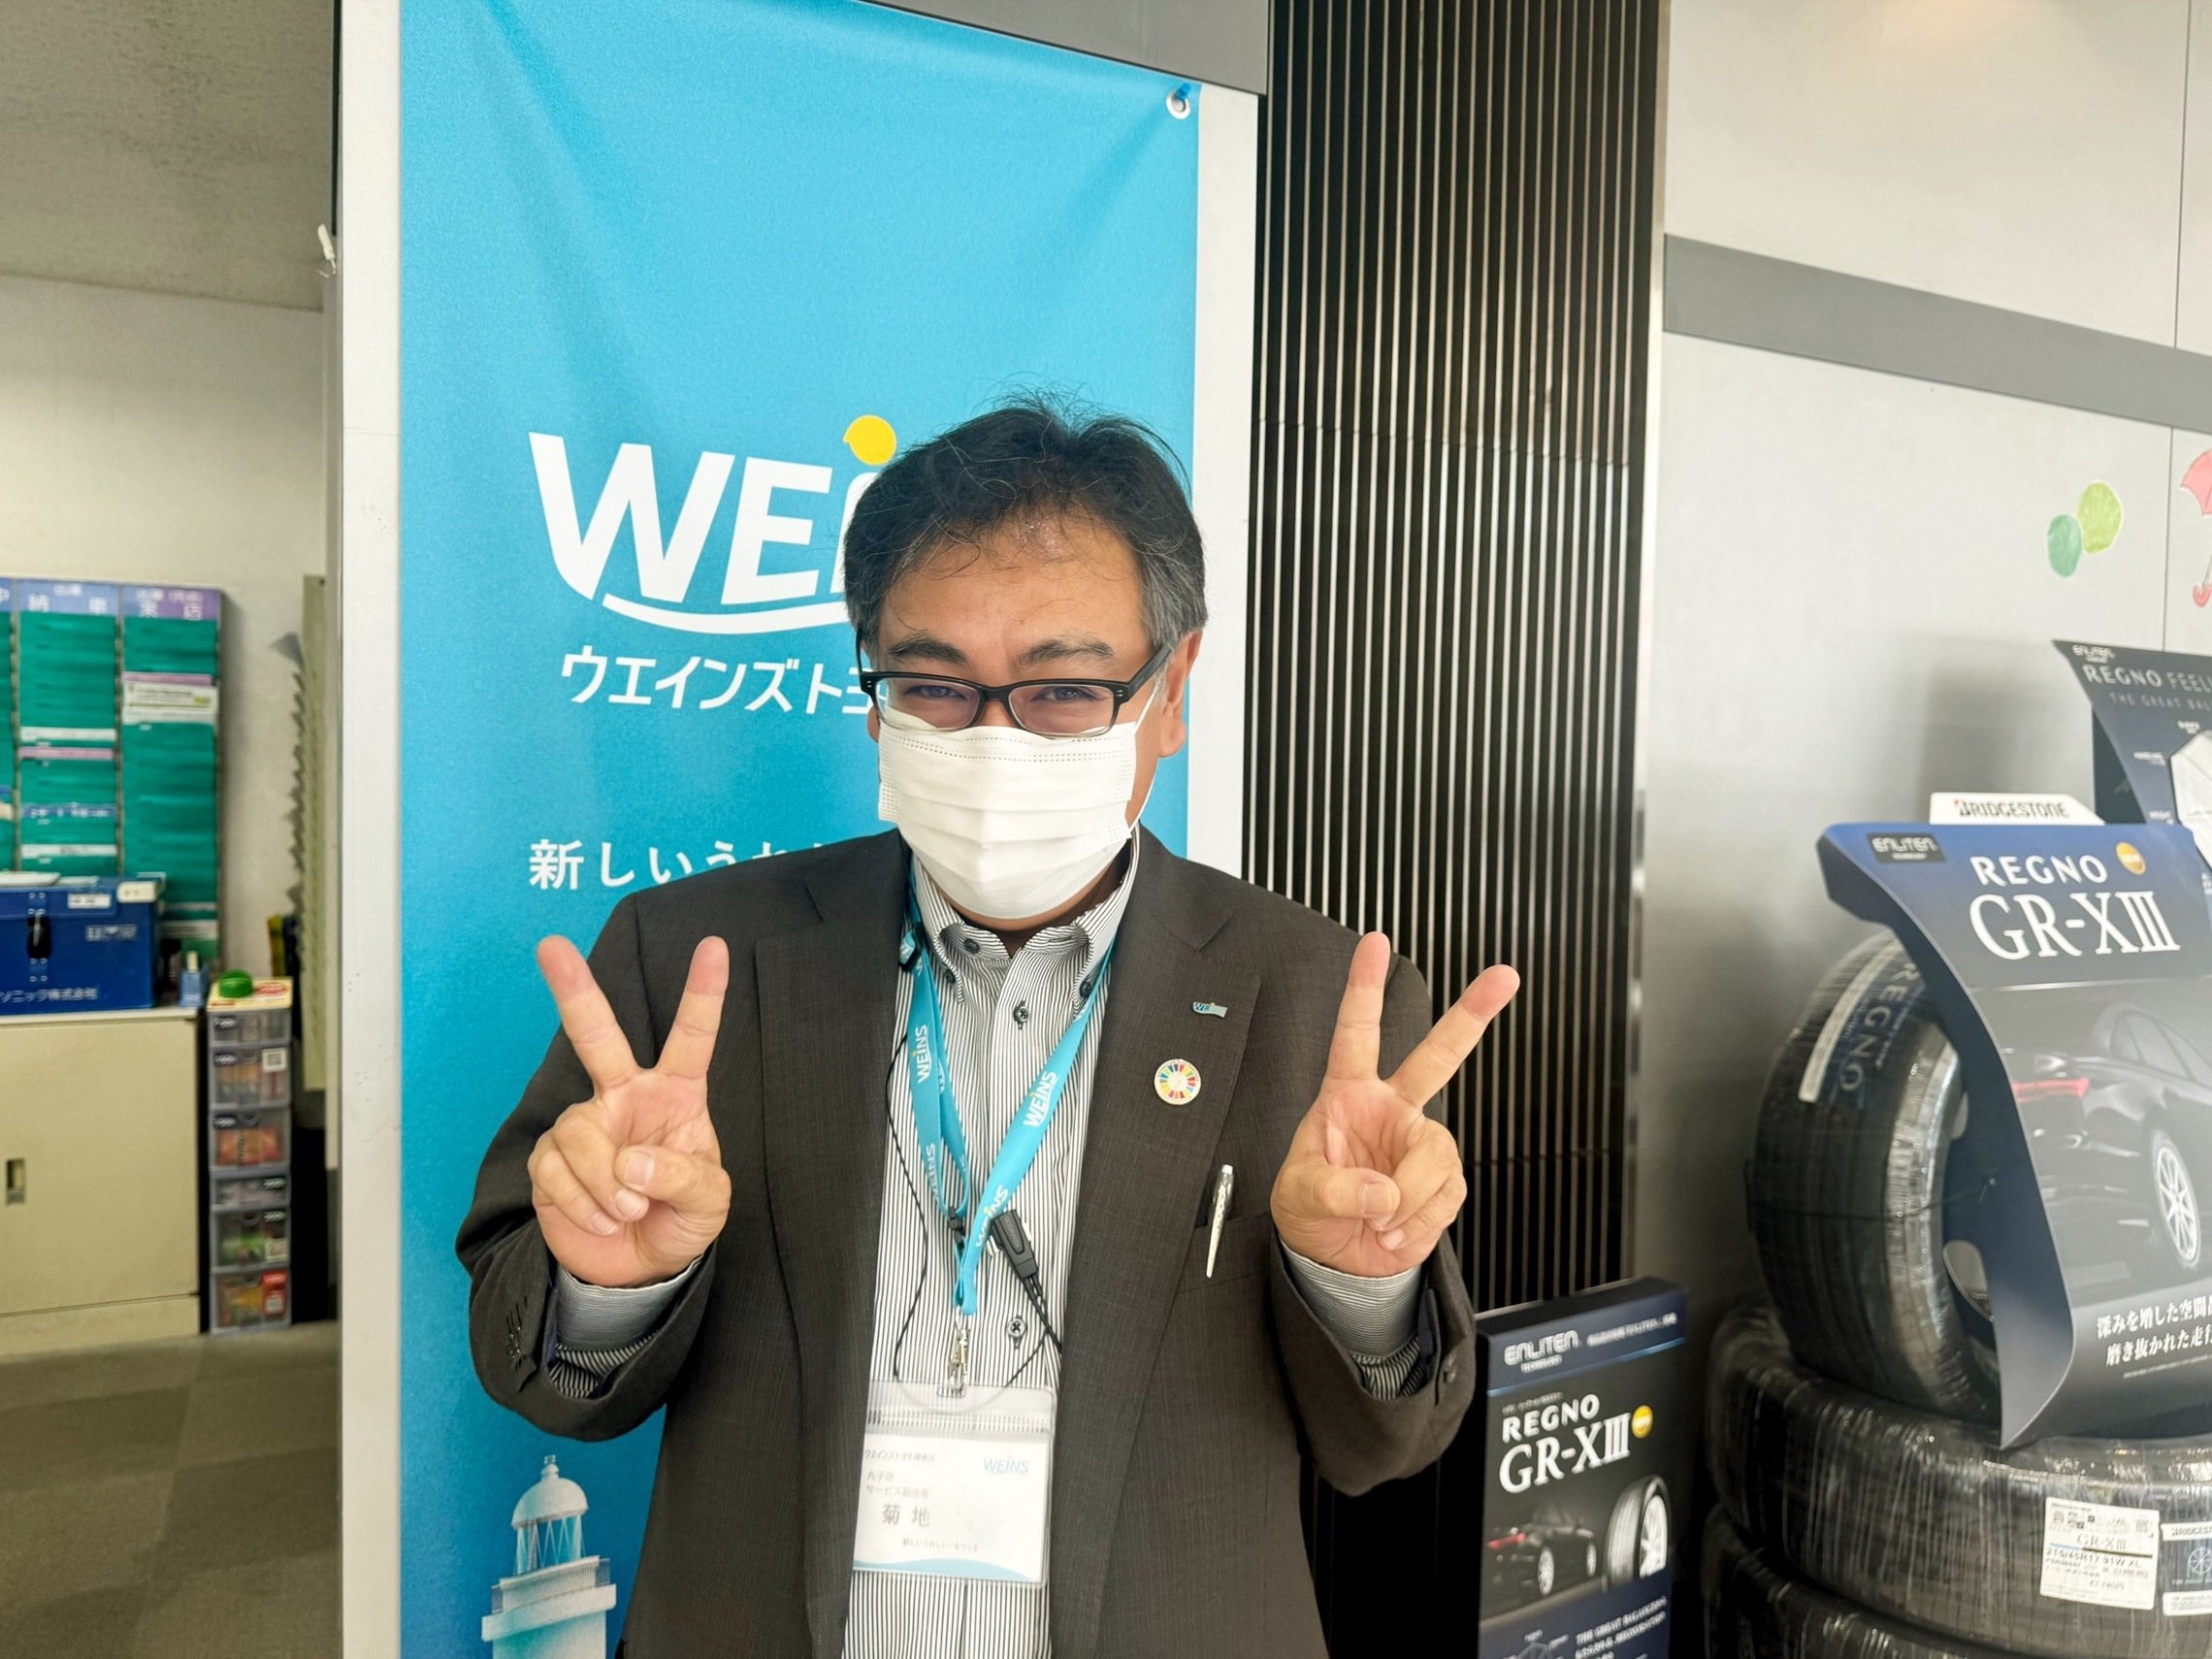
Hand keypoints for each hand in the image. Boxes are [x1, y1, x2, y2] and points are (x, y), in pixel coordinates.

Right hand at [527, 935, 732, 1287]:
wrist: (638, 1268)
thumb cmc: (682, 1219)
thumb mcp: (709, 1203)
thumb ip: (684, 1176)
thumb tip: (631, 1161)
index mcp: (676, 1094)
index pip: (692, 1038)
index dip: (703, 993)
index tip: (714, 946)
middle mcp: (624, 1096)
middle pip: (596, 1036)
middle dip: (574, 990)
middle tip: (551, 946)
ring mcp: (584, 1124)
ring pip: (580, 1135)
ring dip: (606, 1185)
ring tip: (629, 1210)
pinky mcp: (550, 1159)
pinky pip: (556, 1172)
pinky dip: (584, 1204)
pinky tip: (604, 1218)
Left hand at [1271, 934, 1519, 1276]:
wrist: (1337, 1258)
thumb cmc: (1309, 1209)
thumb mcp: (1298, 1196)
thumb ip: (1334, 1190)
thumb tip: (1382, 1191)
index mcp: (1348, 1095)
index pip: (1355, 1033)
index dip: (1363, 987)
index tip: (1375, 942)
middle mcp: (1392, 1109)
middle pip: (1438, 1055)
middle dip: (1472, 1014)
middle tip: (1505, 976)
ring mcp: (1421, 1142)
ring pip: (1436, 1156)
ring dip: (1408, 1198)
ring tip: (1378, 1221)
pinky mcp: (1444, 1181)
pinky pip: (1445, 1196)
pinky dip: (1417, 1221)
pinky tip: (1395, 1228)